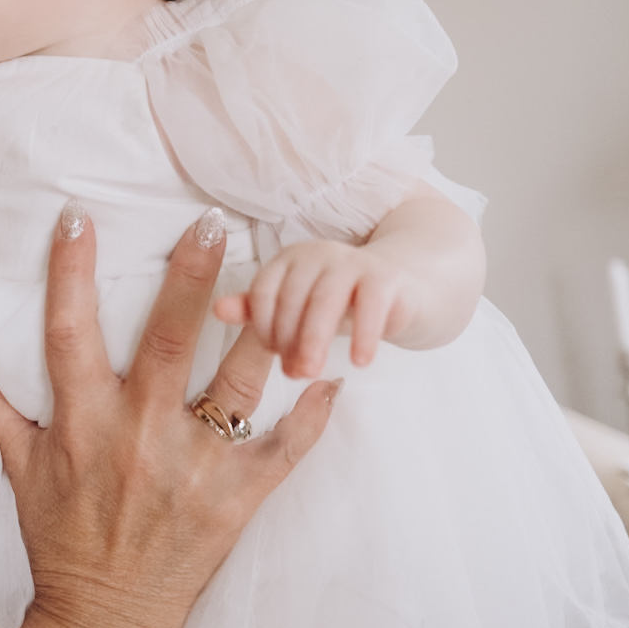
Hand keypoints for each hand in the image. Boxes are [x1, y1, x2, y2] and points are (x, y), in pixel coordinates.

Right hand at [0, 208, 336, 627]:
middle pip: (169, 340)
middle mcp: (137, 437)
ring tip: (294, 281)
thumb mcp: (20, 475)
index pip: (69, 330)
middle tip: (212, 219)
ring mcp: (191, 469)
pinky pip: (284, 453)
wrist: (103, 620)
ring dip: (266, 333)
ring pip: (238, 387)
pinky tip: (339, 382)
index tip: (79, 217)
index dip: (70, 271)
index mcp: (81, 422)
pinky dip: (315, 419)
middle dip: (191, 276)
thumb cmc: (61, 544)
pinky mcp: (234, 503)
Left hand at [214, 236, 411, 377]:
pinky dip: (364, 334)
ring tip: (311, 372)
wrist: (409, 289)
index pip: (264, 290)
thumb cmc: (344, 305)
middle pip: (293, 295)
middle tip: (292, 373)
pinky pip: (372, 303)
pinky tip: (360, 362)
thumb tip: (219, 309)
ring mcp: (354, 262)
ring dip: (315, 338)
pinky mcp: (388, 277)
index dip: (264, 326)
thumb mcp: (300, 311)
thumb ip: (259, 311)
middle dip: (288, 338)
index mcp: (288, 260)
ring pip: (326, 298)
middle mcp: (317, 254)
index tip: (274, 356)